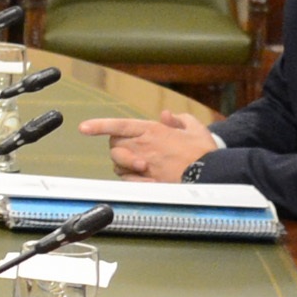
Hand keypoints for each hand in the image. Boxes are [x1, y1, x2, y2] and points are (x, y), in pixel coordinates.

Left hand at [79, 110, 221, 181]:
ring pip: (118, 164)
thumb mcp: (193, 127)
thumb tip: (166, 115)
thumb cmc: (204, 151)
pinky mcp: (147, 181)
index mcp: (152, 130)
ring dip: (124, 164)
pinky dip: (131, 178)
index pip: (119, 125)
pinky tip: (144, 176)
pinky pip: (127, 180)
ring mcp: (144, 165)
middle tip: (134, 151)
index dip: (99, 125)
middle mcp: (144, 146)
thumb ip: (177, 119)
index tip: (83, 128)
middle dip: (119, 148)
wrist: (213, 174)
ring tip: (143, 165)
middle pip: (114, 146)